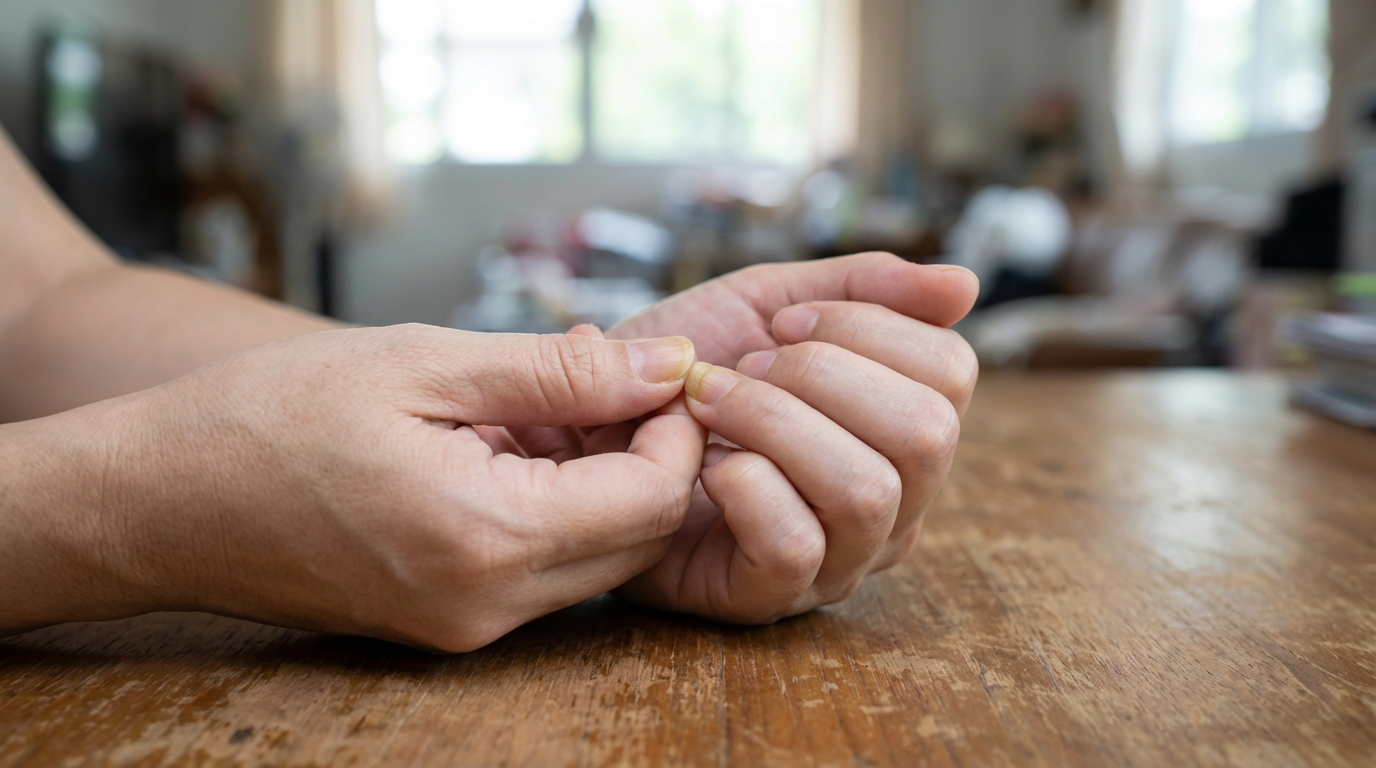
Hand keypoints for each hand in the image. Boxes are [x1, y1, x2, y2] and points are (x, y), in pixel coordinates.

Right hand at [1, 325, 704, 650]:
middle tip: (605, 380)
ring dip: (599, 481)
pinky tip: (506, 445)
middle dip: (647, 455)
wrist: (159, 501)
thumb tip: (667, 365)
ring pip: (594, 560)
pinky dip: (551, 508)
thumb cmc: (273, 416)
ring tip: (543, 404)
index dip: (677, 430)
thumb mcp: (423, 363)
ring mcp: (464, 627)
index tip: (657, 370)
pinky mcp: (444, 625)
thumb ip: (559, 371)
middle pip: (636, 540)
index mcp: (487, 537)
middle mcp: (487, 605)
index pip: (653, 500)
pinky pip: (539, 573)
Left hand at [607, 253, 979, 622]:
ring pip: (867, 490)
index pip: (951, 374)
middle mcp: (892, 501)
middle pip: (926, 433)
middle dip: (822, 376)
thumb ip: (863, 288)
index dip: (868, 328)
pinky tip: (703, 467)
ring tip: (707, 405)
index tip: (782, 324)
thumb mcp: (768, 304)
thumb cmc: (686, 373)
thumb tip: (967, 284)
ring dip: (772, 423)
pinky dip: (744, 485)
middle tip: (745, 366)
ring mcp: (838, 557)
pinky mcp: (771, 596)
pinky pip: (798, 546)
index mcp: (900, 428)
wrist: (585, 426)